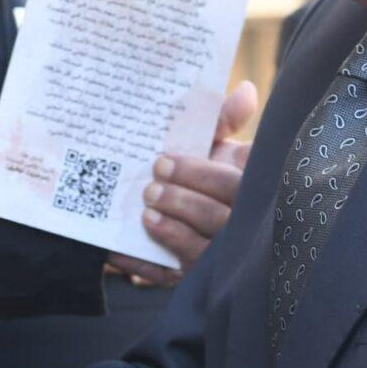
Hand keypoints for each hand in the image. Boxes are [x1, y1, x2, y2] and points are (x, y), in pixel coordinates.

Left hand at [111, 79, 257, 284]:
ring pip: (200, 252)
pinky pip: (169, 277)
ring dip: (171, 234)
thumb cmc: (207, 169)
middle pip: (217, 220)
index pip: (231, 186)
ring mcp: (218, 257)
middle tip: (150, 189)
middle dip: (181, 203)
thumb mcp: (216, 143)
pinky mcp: (193, 278)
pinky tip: (117, 254)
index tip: (162, 161)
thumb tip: (246, 90)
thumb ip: (223, 119)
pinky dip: (142, 266)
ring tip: (145, 216)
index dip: (199, 175)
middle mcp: (239, 227)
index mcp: (249, 189)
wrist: (193, 200)